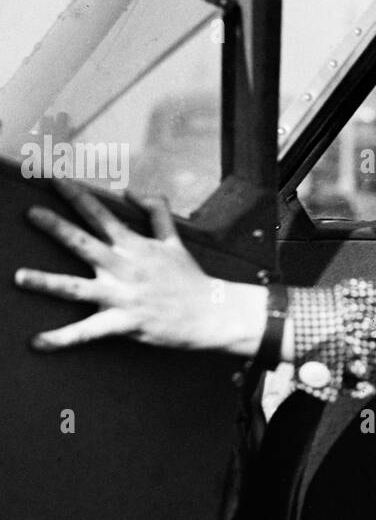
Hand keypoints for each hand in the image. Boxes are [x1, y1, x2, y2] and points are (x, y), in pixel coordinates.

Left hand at [14, 178, 266, 355]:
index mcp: (134, 246)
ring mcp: (123, 295)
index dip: (77, 194)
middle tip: (31, 213)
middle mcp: (124, 267)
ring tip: (20, 277)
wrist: (211, 313)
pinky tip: (38, 342)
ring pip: (78, 288)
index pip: (100, 214)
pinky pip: (88, 332)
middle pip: (84, 243)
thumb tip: (131, 190)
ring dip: (47, 282)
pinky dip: (62, 338)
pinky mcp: (125, 322)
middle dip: (56, 227)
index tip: (54, 178)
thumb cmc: (190, 278)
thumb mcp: (174, 240)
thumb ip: (155, 211)